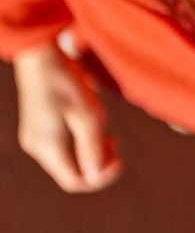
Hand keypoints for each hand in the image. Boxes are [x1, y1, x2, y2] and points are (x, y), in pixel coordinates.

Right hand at [13, 42, 122, 192]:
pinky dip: (82, 141)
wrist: (40, 52)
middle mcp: (37, 147)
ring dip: (91, 151)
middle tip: (114, 140)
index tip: (120, 159)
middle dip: (98, 164)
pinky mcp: (39, 127)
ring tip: (105, 129)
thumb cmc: (65, 80)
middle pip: (72, 172)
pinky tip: (92, 122)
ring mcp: (36, 137)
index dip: (101, 178)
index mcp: (46, 146)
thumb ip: (92, 148)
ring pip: (69, 160)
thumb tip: (95, 177)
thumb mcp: (86, 114)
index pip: (74, 181)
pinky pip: (64, 146)